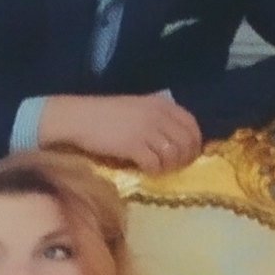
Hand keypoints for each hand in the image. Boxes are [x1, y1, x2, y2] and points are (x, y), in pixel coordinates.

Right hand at [37, 91, 203, 172]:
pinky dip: (154, 171)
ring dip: (169, 166)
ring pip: (173, 155)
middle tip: (174, 167)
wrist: (79, 118)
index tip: (188, 155)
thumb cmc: (106, 115)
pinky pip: (155, 164)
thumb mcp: (137, 108)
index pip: (192, 124)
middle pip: (187, 143)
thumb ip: (157, 118)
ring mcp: (146, 130)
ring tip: (158, 168)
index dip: (195, 143)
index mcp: (161, 104)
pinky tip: (146, 170)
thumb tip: (176, 139)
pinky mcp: (133, 146)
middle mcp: (157, 115)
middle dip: (184, 159)